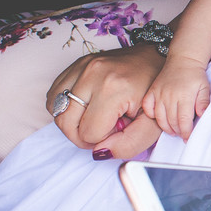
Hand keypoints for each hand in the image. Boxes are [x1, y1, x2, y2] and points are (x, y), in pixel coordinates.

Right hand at [48, 42, 164, 157]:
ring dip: (72, 121)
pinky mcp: (76, 64)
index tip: (120, 127)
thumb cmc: (154, 90)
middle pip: (65, 123)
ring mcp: (82, 66)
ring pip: (55, 109)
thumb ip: (130, 143)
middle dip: (83, 134)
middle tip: (105, 127)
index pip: (88, 134)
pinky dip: (65, 107)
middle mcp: (92, 73)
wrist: (156, 58)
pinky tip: (85, 106)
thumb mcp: (154, 123)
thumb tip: (99, 152)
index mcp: (113, 88)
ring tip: (95, 116)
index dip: (104, 138)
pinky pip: (54, 95)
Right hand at [141, 57, 210, 139]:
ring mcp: (159, 94)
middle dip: (178, 131)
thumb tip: (202, 115)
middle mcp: (169, 96)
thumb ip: (204, 103)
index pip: (183, 121)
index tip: (188, 137)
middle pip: (171, 122)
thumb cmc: (195, 75)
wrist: (184, 60)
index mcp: (184, 97)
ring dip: (166, 127)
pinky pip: (147, 107)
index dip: (186, 132)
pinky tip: (158, 117)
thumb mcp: (205, 88)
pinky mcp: (152, 91)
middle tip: (182, 134)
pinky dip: (151, 115)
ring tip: (173, 130)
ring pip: (159, 118)